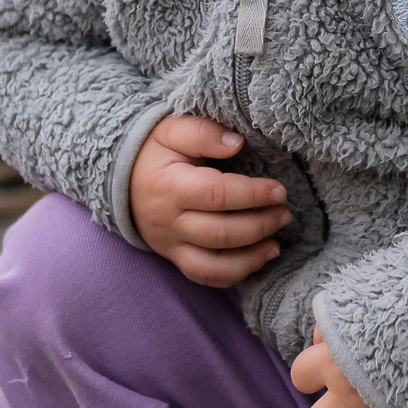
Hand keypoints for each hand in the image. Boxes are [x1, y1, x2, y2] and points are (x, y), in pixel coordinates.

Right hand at [128, 113, 290, 284]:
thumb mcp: (172, 130)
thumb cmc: (155, 153)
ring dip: (251, 257)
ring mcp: (171, 245)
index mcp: (170, 186)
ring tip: (276, 243)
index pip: (217, 195)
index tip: (279, 190)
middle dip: (259, 226)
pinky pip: (205, 276)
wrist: (122, 180)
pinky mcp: (175, 258)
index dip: (252, 194)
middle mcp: (169, 221)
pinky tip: (258, 259)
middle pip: (220, 233)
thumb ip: (203, 132)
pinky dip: (235, 274)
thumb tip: (237, 143)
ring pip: (213, 264)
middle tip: (285, 214)